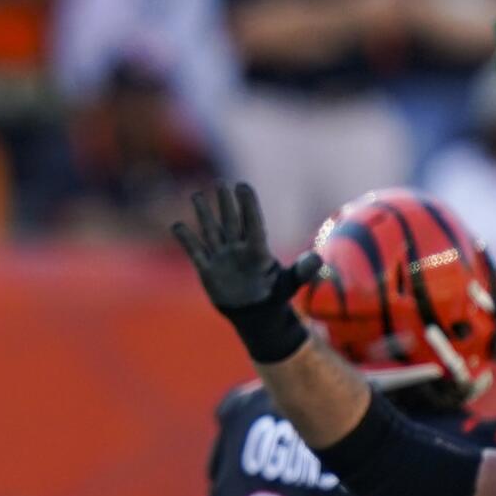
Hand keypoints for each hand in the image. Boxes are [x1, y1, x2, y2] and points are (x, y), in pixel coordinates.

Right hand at [171, 183, 323, 364]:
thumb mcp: (292, 282)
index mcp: (258, 249)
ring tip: (197, 195)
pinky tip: (177, 225)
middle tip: (221, 183)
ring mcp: (222, 257)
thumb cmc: (275, 295)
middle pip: (230, 221)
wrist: (255, 313)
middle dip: (226, 202)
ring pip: (211, 231)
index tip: (242, 186)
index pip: (251, 222)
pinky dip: (186, 239)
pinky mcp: (208, 269)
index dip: (247, 204)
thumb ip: (304, 269)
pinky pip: (195, 251)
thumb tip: (318, 258)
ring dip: (204, 214)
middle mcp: (238, 249)